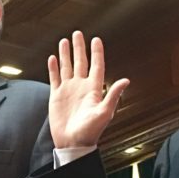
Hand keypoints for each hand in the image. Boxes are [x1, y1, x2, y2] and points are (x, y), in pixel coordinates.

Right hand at [47, 31, 128, 148]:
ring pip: (67, 67)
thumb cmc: (90, 131)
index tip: (96, 39)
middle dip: (79, 48)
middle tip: (77, 34)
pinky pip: (54, 78)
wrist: (73, 143)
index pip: (96, 66)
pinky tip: (52, 58)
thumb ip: (113, 95)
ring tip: (64, 41)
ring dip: (65, 54)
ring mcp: (68, 90)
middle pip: (80, 62)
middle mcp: (81, 86)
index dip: (96, 53)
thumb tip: (126, 81)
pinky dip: (53, 67)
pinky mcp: (56, 96)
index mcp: (93, 89)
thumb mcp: (104, 113)